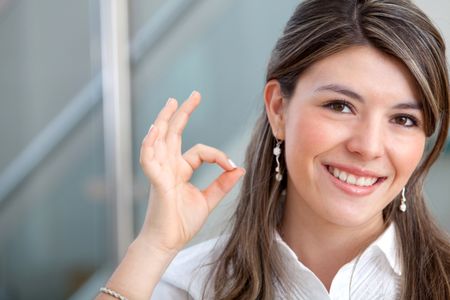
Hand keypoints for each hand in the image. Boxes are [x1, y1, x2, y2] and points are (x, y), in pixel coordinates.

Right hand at [138, 91, 244, 252]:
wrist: (168, 243)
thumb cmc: (182, 223)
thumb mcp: (208, 200)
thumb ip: (222, 184)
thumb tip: (238, 168)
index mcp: (180, 170)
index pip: (200, 151)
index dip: (218, 155)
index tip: (231, 166)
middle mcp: (169, 166)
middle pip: (174, 133)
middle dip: (182, 113)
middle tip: (193, 95)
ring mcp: (160, 172)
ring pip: (160, 139)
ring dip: (164, 120)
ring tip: (172, 102)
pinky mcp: (156, 182)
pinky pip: (149, 159)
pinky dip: (150, 144)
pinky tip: (155, 129)